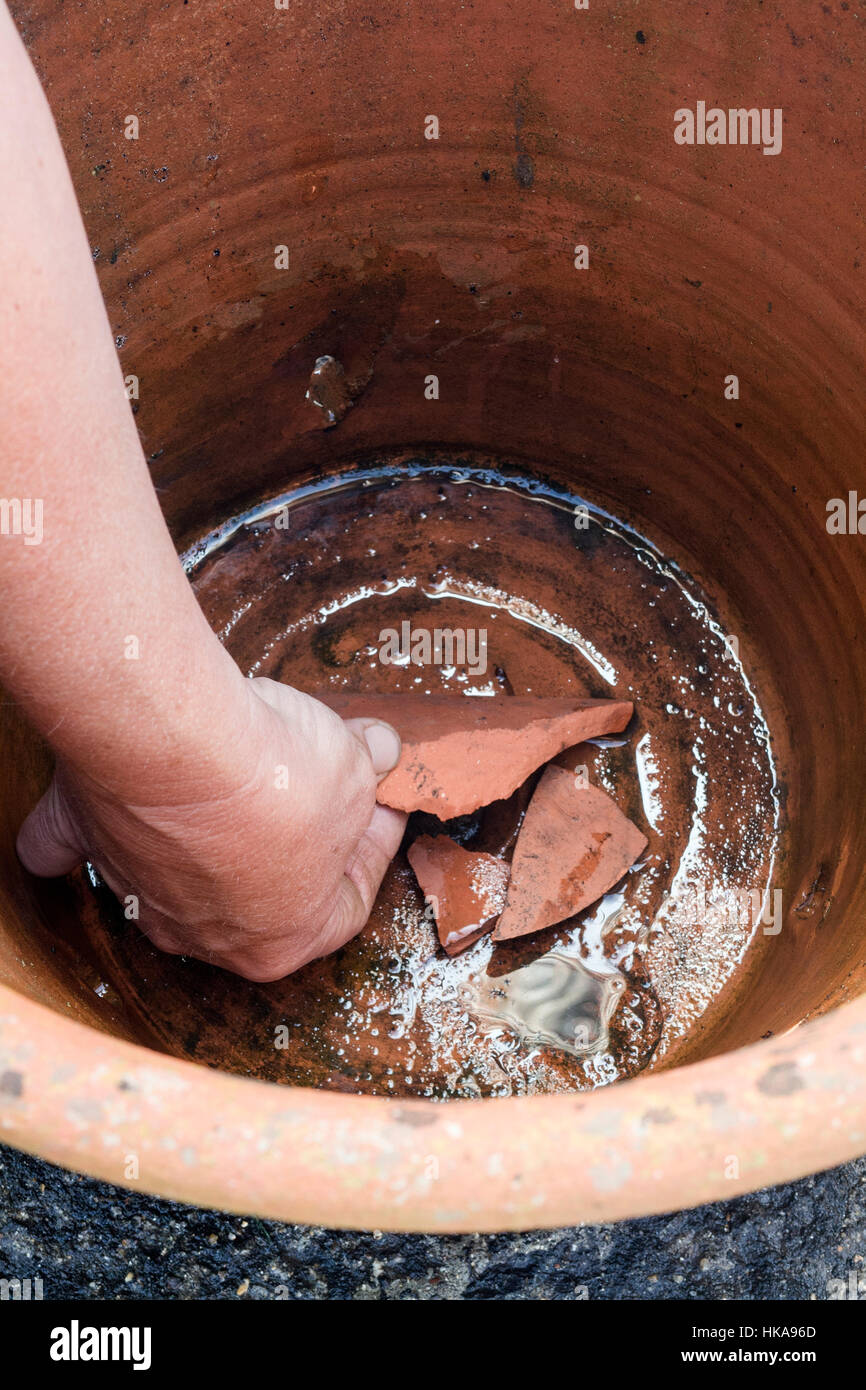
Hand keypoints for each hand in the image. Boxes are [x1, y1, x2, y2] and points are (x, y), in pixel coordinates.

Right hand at [16, 677, 406, 980]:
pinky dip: (85, 830)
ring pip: (175, 868)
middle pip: (261, 890)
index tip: (379, 801)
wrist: (180, 745)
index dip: (372, 843)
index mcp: (284, 941)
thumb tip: (379, 748)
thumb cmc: (275, 776)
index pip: (346, 901)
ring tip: (236, 765)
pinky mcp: (88, 837)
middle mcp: (206, 935)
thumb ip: (369, 767)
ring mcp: (140, 891)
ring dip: (206, 829)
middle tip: (318, 782)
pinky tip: (94, 815)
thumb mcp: (357, 769)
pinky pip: (77, 844)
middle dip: (295, 837)